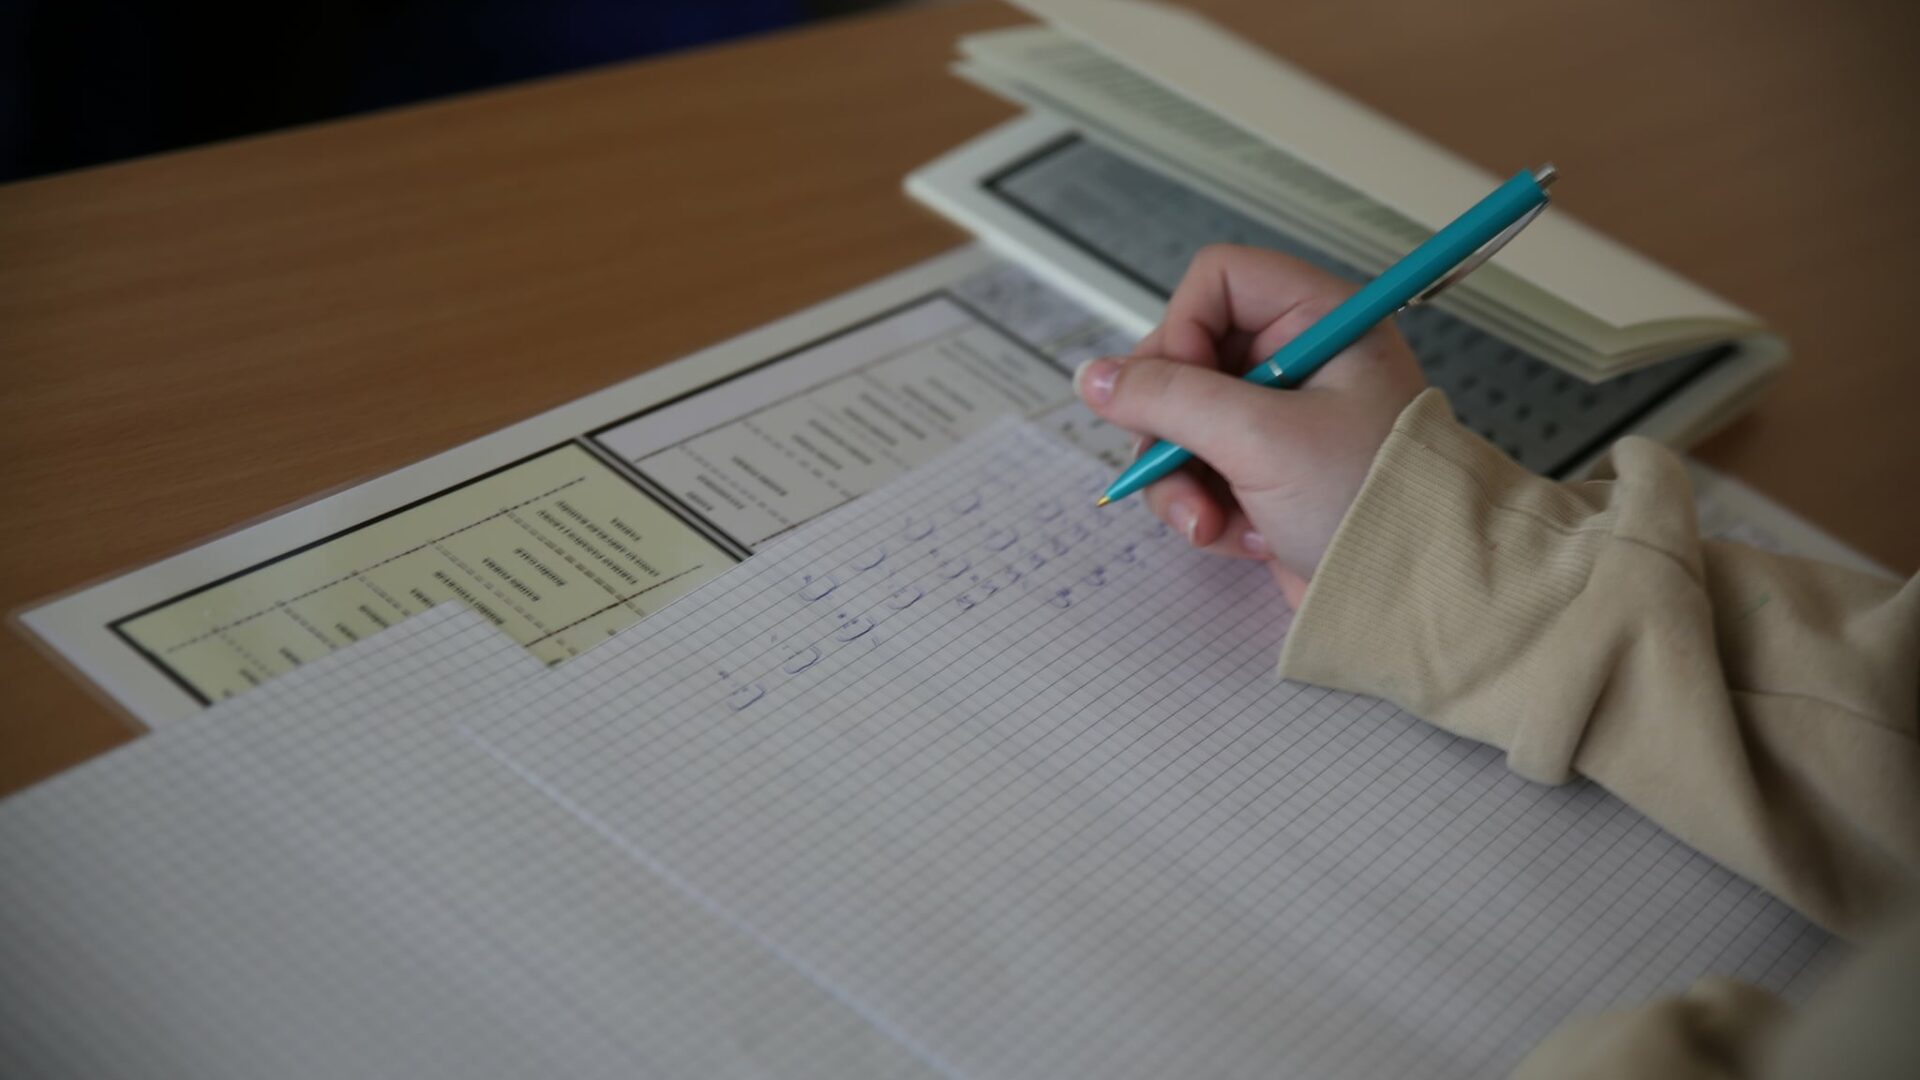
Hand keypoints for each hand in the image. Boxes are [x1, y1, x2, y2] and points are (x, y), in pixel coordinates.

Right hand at [1073, 244, 1426, 607]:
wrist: (1416, 600)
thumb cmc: (1371, 501)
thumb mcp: (1260, 439)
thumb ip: (1168, 399)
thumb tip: (1093, 377)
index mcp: (1321, 323)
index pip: (1217, 283)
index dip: (1182, 330)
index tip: (1176, 390)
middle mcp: (1301, 363)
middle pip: (1184, 360)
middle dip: (1169, 426)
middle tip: (1172, 466)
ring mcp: (1281, 423)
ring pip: (1181, 425)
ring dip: (1181, 481)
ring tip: (1210, 524)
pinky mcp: (1268, 477)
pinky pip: (1201, 475)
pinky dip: (1207, 511)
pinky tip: (1246, 539)